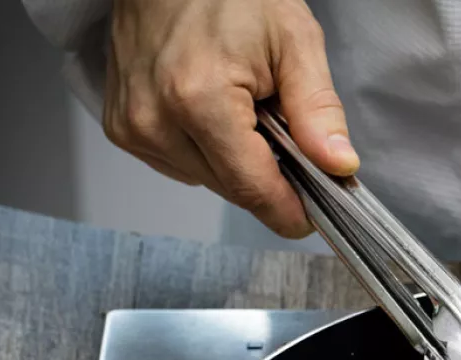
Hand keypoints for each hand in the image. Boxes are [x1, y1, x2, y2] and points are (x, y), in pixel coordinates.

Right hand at [105, 0, 358, 237]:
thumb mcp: (294, 41)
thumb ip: (318, 110)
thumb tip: (338, 165)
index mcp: (199, 99)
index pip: (252, 188)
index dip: (288, 210)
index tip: (311, 218)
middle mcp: (155, 119)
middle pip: (230, 189)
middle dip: (266, 175)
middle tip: (283, 132)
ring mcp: (132, 126)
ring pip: (206, 180)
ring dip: (234, 161)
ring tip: (242, 109)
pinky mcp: (122, 129)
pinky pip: (179, 164)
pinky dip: (205, 150)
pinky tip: (212, 112)